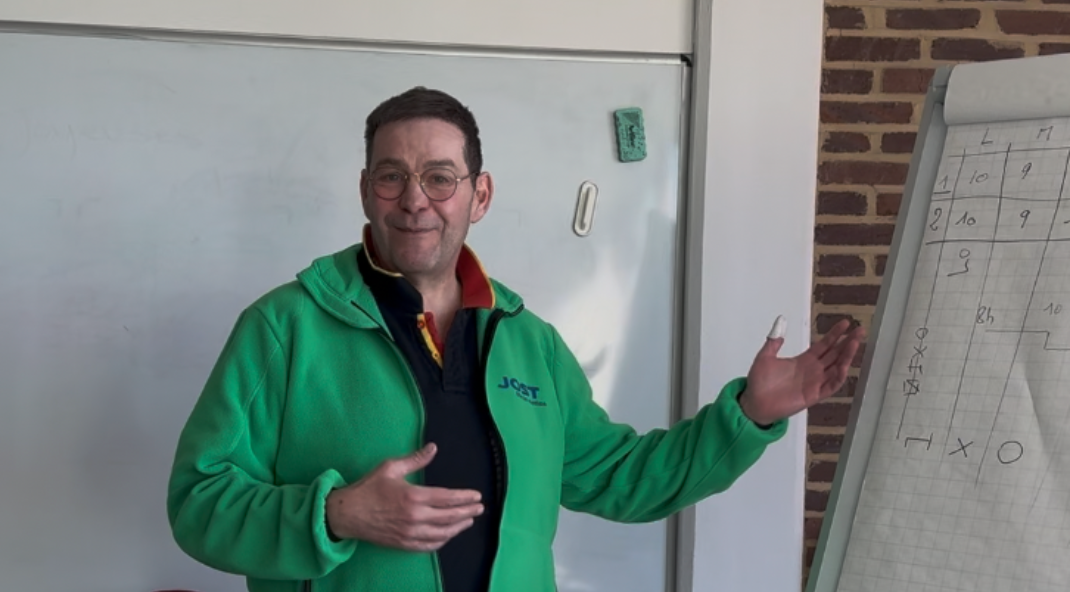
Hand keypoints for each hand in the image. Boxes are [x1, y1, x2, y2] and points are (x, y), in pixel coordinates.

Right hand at [325, 443, 483, 551]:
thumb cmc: (368, 489)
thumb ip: (415, 459)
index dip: (464, 498)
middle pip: (449, 516)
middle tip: (479, 508)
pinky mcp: (404, 543)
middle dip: (467, 512)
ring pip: (442, 533)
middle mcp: (415, 517)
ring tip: (468, 520)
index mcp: (413, 496)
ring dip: (458, 527)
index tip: (476, 496)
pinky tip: (449, 534)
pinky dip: (443, 540)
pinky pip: (430, 545)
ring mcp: (410, 533)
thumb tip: (433, 448)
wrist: (348, 513)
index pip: (447, 498)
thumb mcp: (391, 467)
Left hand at [738, 317, 863, 425]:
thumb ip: (773, 342)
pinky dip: (839, 377)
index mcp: (804, 360)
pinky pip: (831, 386)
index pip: (824, 345)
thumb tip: (780, 323)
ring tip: (855, 343)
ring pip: (837, 368)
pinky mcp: (813, 396)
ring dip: (847, 356)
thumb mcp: (764, 357)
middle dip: (848, 342)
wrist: (754, 403)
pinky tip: (845, 366)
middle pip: (835, 354)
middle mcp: (813, 371)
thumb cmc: (759, 382)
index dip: (835, 334)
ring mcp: (815, 383)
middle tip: (860, 330)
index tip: (845, 323)